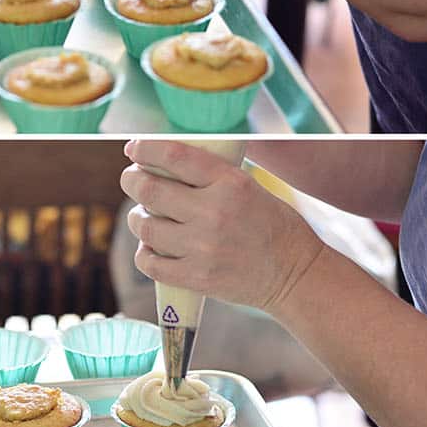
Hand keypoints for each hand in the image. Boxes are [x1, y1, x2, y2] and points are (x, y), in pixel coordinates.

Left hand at [120, 138, 323, 317]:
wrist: (295, 274)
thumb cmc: (273, 226)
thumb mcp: (249, 187)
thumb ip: (209, 177)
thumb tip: (162, 164)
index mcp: (229, 183)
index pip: (174, 155)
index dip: (145, 148)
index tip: (134, 148)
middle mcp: (213, 213)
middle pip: (149, 189)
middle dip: (132, 180)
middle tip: (132, 180)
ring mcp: (203, 248)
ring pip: (144, 226)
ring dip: (137, 219)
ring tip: (144, 217)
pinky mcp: (197, 277)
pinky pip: (149, 263)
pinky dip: (144, 253)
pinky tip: (153, 249)